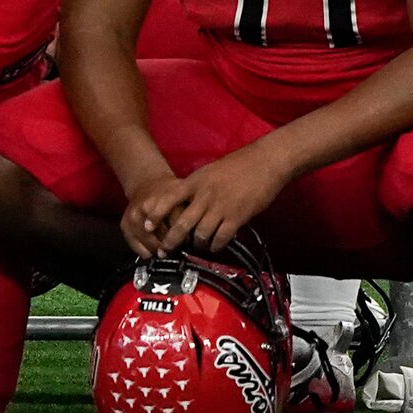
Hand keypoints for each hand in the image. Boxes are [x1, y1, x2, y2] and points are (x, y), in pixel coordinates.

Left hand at [121, 144, 291, 256]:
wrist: (264, 162)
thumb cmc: (238, 165)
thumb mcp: (209, 171)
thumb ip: (195, 186)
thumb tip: (183, 201)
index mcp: (195, 181)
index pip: (168, 198)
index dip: (156, 213)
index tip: (147, 226)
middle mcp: (204, 195)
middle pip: (181, 222)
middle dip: (170, 240)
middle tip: (165, 250)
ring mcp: (221, 207)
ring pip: (200, 234)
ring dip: (196, 244)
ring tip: (195, 246)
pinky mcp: (237, 217)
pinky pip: (221, 238)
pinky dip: (215, 245)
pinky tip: (214, 246)